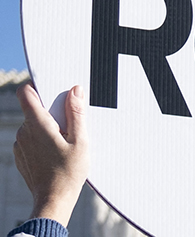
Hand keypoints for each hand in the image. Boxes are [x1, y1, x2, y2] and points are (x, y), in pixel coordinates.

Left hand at [13, 83, 89, 226]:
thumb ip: (77, 113)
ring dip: (48, 127)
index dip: (37, 86)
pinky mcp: (21, 156)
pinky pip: (31, 139)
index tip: (52, 88)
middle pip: (35, 110)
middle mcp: (24, 132)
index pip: (27, 94)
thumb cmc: (69, 172)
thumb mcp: (81, 140)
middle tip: (70, 125)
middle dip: (52, 112)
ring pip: (33, 125)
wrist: (53, 200)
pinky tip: (57, 152)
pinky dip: (43, 140)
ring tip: (66, 142)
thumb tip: (74, 90)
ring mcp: (20, 145)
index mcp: (38, 125)